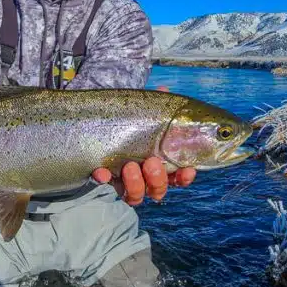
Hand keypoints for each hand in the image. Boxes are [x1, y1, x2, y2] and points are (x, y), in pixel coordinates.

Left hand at [90, 85, 196, 204]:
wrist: (100, 122)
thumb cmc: (132, 120)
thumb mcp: (145, 111)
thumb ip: (156, 105)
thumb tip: (164, 90)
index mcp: (161, 163)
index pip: (178, 177)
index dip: (184, 178)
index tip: (187, 169)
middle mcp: (145, 176)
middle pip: (158, 190)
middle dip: (157, 179)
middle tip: (151, 162)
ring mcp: (124, 180)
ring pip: (136, 196)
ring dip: (136, 184)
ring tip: (130, 166)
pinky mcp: (105, 177)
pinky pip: (104, 184)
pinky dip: (103, 179)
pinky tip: (101, 172)